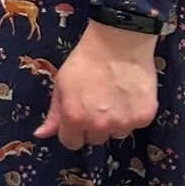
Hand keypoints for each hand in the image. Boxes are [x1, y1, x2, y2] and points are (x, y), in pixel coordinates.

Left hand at [35, 21, 158, 149]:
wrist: (118, 42)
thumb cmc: (86, 60)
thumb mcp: (61, 84)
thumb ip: (54, 114)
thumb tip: (40, 135)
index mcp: (74, 119)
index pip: (72, 143)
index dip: (74, 130)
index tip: (79, 117)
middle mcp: (98, 126)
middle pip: (95, 139)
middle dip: (94, 125)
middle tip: (98, 102)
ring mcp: (123, 123)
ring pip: (117, 133)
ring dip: (115, 121)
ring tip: (115, 96)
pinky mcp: (144, 117)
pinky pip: (136, 124)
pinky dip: (133, 113)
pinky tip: (129, 94)